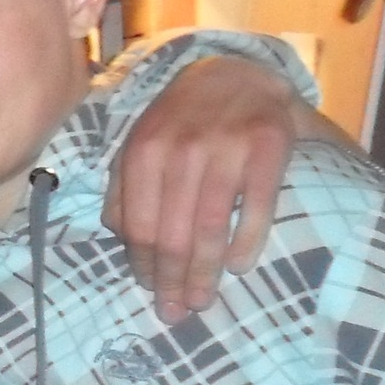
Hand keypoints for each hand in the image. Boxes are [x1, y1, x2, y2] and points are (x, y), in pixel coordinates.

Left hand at [107, 55, 317, 320]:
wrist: (236, 72)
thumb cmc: (180, 119)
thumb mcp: (140, 142)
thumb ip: (124, 185)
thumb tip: (115, 233)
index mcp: (142, 152)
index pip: (139, 225)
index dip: (143, 265)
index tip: (150, 292)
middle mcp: (181, 149)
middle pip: (172, 234)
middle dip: (172, 280)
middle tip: (176, 312)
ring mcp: (226, 147)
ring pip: (210, 227)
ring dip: (205, 273)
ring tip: (202, 301)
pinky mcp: (269, 146)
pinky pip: (258, 207)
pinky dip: (247, 242)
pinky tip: (240, 266)